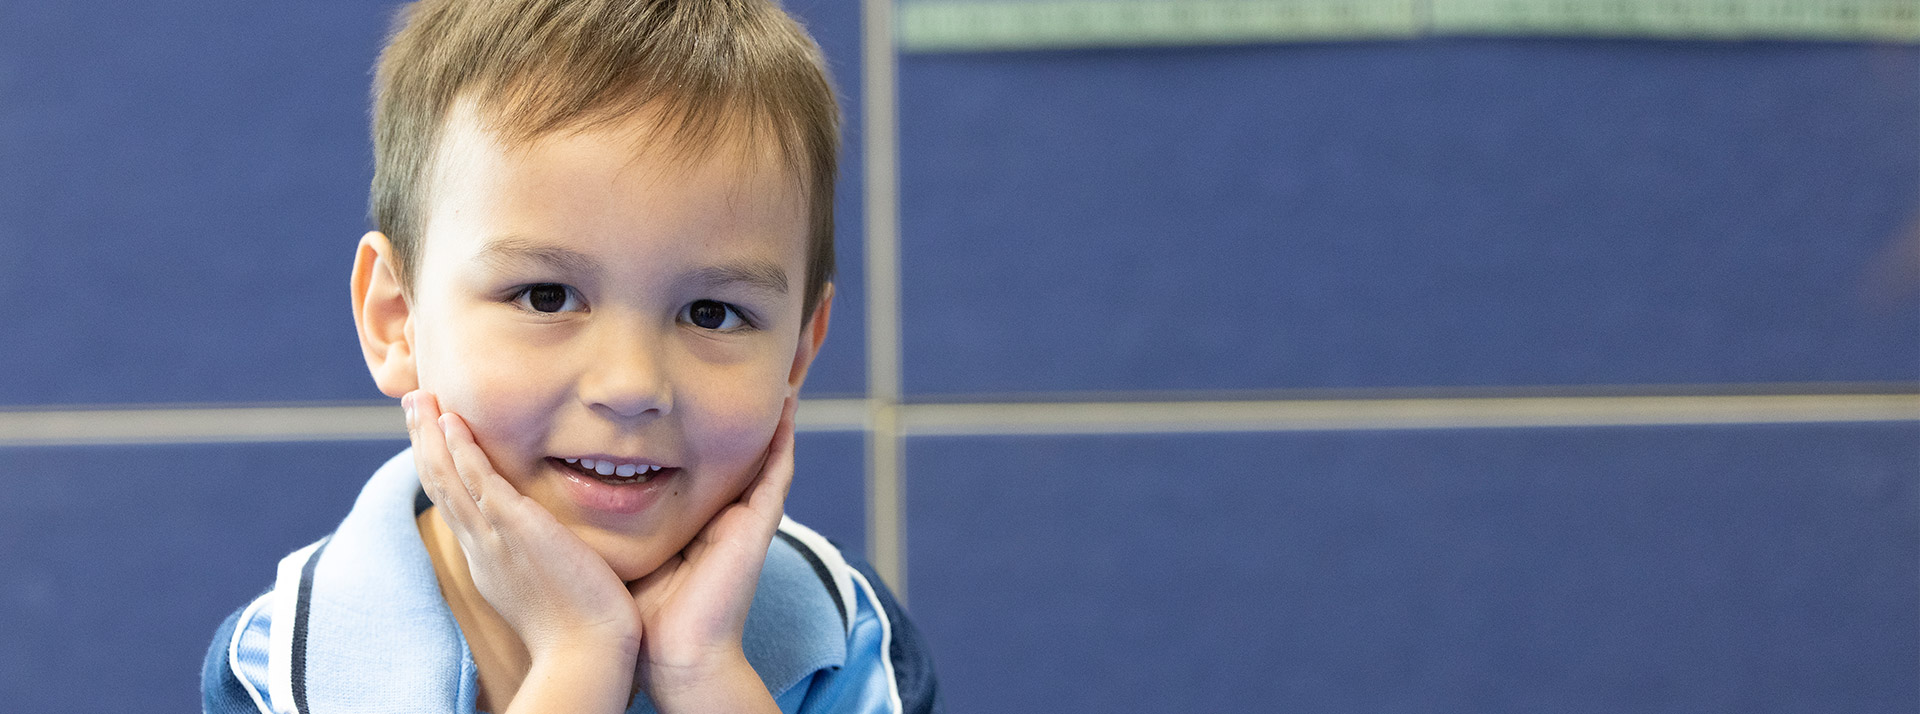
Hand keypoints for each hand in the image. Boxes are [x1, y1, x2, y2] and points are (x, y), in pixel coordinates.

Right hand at [404, 390, 640, 672]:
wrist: (586, 652)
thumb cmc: (581, 626)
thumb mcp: (549, 583)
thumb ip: (542, 558)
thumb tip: (552, 546)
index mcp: (487, 557)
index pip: (455, 503)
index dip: (440, 467)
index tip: (433, 437)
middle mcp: (480, 545)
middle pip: (439, 485)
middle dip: (423, 442)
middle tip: (414, 403)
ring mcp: (492, 536)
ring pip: (447, 477)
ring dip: (430, 434)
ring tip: (420, 398)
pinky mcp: (514, 528)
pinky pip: (477, 480)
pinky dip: (460, 449)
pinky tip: (451, 420)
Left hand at [628, 395, 797, 706]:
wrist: (674, 655)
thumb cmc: (640, 614)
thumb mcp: (620, 550)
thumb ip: (604, 521)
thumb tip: (563, 485)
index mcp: (694, 524)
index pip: (696, 464)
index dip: (697, 429)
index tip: (688, 395)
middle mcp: (724, 517)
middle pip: (732, 452)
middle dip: (733, 414)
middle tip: (732, 371)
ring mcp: (746, 519)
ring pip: (762, 454)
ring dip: (770, 418)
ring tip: (775, 375)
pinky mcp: (759, 524)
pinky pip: (777, 471)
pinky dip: (783, 439)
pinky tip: (787, 405)